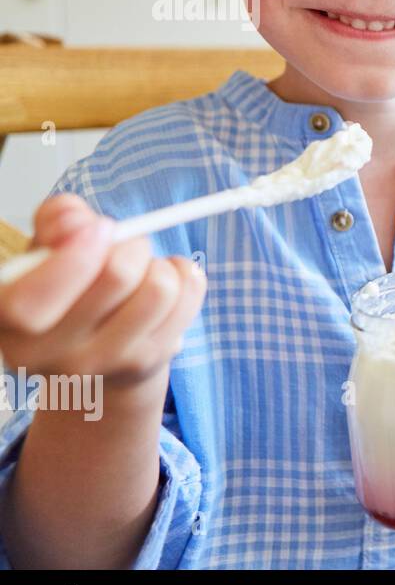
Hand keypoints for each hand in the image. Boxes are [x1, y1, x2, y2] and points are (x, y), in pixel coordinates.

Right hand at [0, 195, 205, 393]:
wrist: (94, 353)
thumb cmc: (67, 290)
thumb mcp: (48, 251)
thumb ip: (55, 223)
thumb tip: (75, 220)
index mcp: (7, 319)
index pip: (29, 303)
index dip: (73, 259)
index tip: (102, 227)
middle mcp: (46, 353)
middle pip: (116, 277)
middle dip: (132, 245)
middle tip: (129, 246)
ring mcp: (98, 363)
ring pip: (159, 290)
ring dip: (161, 266)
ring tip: (146, 270)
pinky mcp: (143, 364)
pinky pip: (186, 300)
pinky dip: (185, 277)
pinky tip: (166, 284)